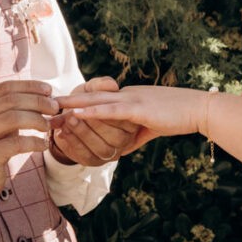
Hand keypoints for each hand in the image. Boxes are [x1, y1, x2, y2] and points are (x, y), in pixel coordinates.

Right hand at [0, 80, 56, 205]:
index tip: (48, 90)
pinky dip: (35, 142)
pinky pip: (17, 143)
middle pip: (12, 101)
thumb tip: (44, 95)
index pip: (5, 88)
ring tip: (48, 125)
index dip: (30, 87)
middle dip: (38, 102)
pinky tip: (43, 145)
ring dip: (38, 120)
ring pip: (15, 118)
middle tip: (54, 107)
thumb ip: (11, 108)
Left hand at [49, 76, 138, 165]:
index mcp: (129, 120)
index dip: (101, 109)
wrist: (68, 117)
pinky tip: (62, 131)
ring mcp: (112, 152)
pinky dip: (73, 143)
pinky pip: (87, 156)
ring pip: (102, 148)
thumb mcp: (92, 89)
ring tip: (67, 119)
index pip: (120, 116)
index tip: (85, 100)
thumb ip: (101, 85)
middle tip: (73, 112)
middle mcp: (125, 139)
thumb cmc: (84, 100)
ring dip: (82, 133)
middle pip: (115, 136)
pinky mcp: (95, 161)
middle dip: (93, 124)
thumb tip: (111, 85)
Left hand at [56, 85, 209, 152]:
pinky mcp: (138, 108)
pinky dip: (92, 111)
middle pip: (90, 97)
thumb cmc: (178, 117)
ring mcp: (131, 99)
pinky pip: (110, 109)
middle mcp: (126, 95)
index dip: (77, 103)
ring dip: (73, 104)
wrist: (198, 108)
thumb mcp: (151, 126)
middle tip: (44, 104)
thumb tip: (122, 147)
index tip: (57, 108)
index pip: (98, 100)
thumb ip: (134, 133)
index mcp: (128, 98)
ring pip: (96, 101)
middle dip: (67, 101)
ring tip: (52, 107)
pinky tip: (76, 112)